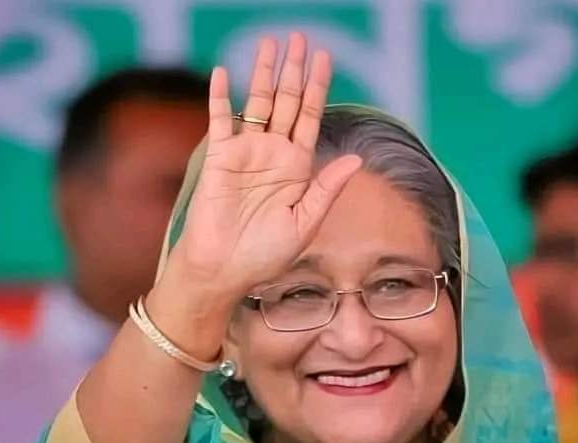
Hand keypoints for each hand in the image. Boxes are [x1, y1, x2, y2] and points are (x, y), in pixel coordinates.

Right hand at [155, 33, 360, 331]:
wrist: (225, 270)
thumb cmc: (265, 256)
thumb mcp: (305, 224)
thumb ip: (327, 189)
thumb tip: (357, 159)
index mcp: (297, 170)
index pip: (311, 119)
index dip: (319, 88)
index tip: (326, 59)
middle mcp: (273, 156)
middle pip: (286, 103)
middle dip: (293, 71)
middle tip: (299, 37)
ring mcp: (246, 154)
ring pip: (257, 104)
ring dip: (263, 74)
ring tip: (269, 43)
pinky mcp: (219, 158)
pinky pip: (220, 120)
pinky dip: (221, 96)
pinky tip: (226, 72)